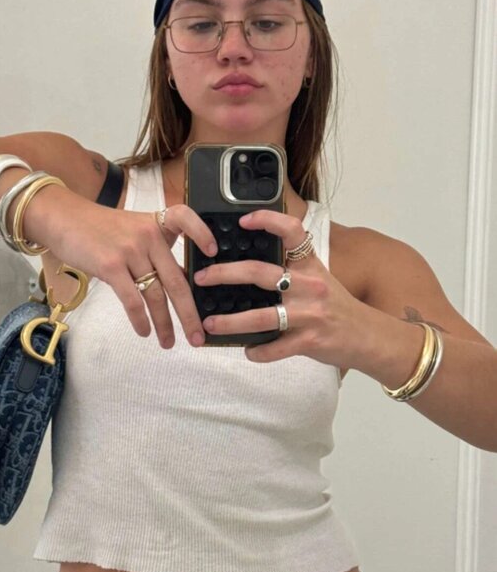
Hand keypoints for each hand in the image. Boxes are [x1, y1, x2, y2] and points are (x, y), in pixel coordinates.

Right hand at [44, 192, 216, 348]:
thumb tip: (177, 283)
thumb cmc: (99, 228)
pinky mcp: (111, 266)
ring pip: (156, 295)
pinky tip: (145, 331)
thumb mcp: (133, 229)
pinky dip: (140, 320)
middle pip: (176, 279)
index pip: (185, 218)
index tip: (213, 253)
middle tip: (198, 336)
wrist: (64, 219)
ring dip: (164, 324)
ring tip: (169, 342)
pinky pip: (132, 299)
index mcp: (156, 224)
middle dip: (190, 312)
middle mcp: (148, 236)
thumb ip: (155, 250)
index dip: (202, 234)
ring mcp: (130, 251)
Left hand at [194, 209, 374, 365]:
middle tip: (202, 278)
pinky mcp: (310, 341)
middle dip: (225, 274)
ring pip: (262, 316)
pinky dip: (258, 351)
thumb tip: (250, 267)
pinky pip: (275, 348)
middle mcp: (309, 285)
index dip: (268, 220)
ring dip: (230, 321)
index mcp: (310, 265)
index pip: (292, 232)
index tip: (243, 220)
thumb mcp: (320, 278)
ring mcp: (309, 314)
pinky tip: (248, 350)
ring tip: (209, 322)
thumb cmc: (338, 307)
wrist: (370, 337)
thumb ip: (292, 270)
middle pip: (260, 273)